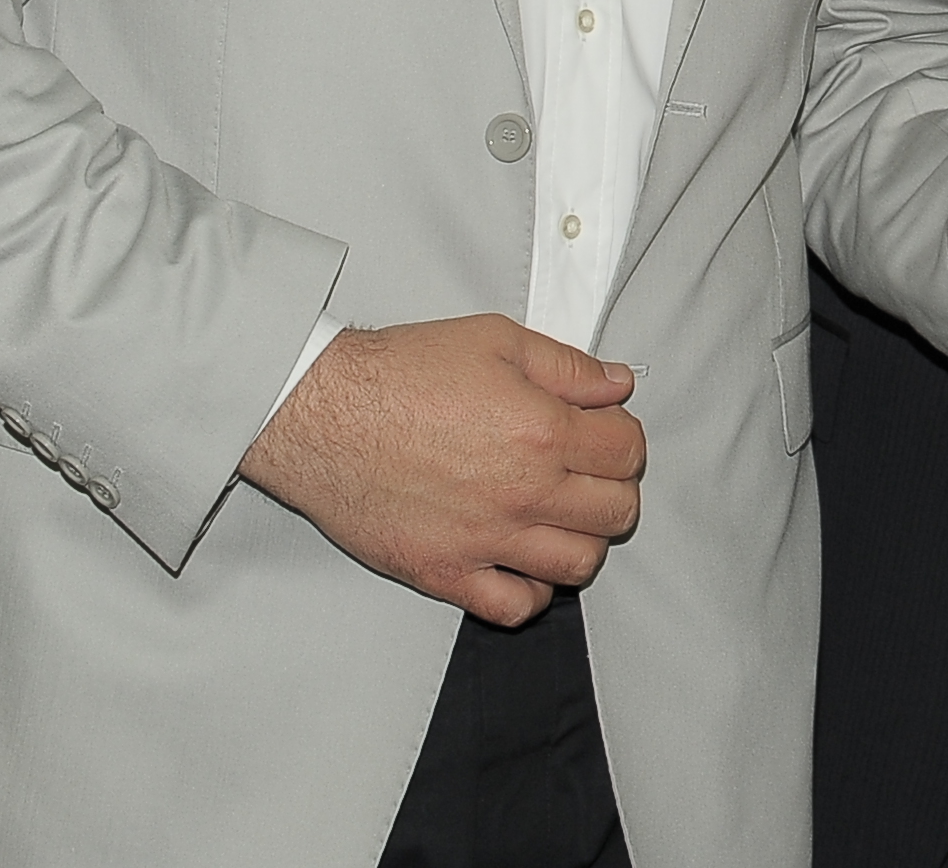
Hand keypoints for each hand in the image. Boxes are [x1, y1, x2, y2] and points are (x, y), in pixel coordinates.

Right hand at [236, 316, 642, 623]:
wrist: (320, 413)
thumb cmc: (400, 373)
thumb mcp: (494, 340)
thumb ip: (567, 366)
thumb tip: (617, 385)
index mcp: (542, 429)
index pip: (627, 451)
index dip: (622, 436)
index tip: (603, 431)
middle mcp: (523, 491)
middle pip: (616, 512)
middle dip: (613, 488)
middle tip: (587, 472)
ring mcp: (486, 539)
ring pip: (579, 565)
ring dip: (583, 540)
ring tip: (560, 516)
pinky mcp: (445, 573)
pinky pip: (515, 607)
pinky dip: (532, 592)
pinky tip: (521, 561)